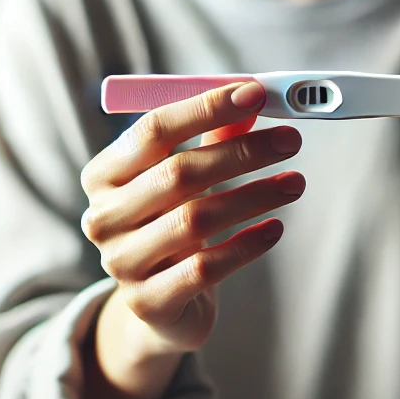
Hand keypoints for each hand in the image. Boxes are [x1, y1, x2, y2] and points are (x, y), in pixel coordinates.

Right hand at [81, 80, 303, 360]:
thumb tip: (254, 99)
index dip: (206, 108)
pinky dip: (247, 245)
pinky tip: (275, 229)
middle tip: (290, 140)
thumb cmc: (173, 221)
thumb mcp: (185, 176)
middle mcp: (104, 216)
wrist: (158, 304)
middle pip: (178, 172)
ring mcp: (121, 262)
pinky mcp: (148, 302)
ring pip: (196, 219)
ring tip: (295, 182)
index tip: (257, 94)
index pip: (154, 129)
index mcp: (105, 174)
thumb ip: (214, 135)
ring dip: (255, 196)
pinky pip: (206, 268)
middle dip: (242, 152)